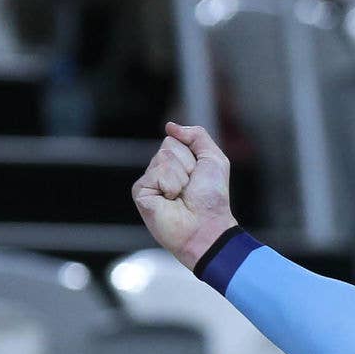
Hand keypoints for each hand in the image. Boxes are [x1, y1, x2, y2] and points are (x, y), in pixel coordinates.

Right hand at [132, 121, 237, 269]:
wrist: (207, 227)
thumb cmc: (212, 199)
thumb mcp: (214, 160)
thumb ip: (197, 136)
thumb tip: (170, 126)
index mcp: (177, 163)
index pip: (175, 140)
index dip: (193, 157)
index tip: (199, 178)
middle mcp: (161, 170)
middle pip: (168, 146)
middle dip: (187, 166)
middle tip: (190, 188)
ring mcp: (150, 181)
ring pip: (163, 158)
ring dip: (180, 178)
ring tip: (182, 196)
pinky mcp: (140, 192)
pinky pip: (156, 174)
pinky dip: (169, 186)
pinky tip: (170, 201)